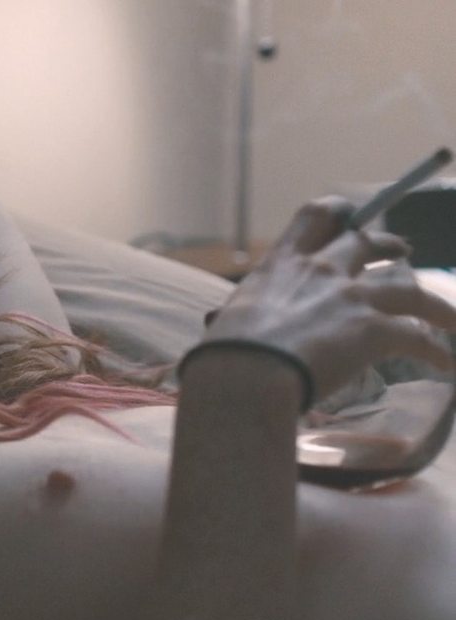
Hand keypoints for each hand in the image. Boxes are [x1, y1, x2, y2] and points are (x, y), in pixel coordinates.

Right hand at [202, 197, 455, 404]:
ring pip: (410, 287)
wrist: (247, 374)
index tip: (350, 214)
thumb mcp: (228, 320)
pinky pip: (419, 337)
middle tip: (405, 252)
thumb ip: (240, 315)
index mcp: (283, 264)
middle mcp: (322, 271)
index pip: (316, 216)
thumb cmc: (226, 353)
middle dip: (391, 245)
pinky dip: (437, 352)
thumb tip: (218, 326)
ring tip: (449, 320)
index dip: (339, 212)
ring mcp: (352, 298)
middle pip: (371, 243)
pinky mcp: (375, 329)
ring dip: (435, 305)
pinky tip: (447, 365)